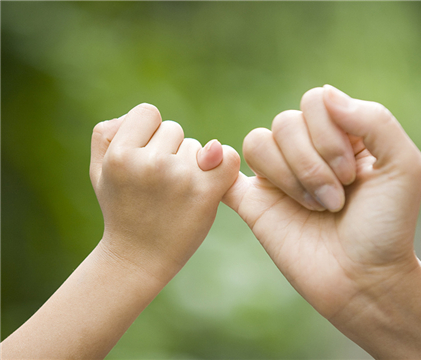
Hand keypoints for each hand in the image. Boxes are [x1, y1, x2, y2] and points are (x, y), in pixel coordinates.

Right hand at [90, 103, 239, 281]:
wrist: (138, 258)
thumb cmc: (121, 208)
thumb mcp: (99, 169)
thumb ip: (108, 131)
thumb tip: (153, 117)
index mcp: (120, 155)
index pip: (147, 112)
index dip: (148, 133)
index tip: (144, 156)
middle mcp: (150, 164)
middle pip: (174, 129)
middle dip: (169, 150)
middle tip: (157, 182)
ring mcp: (180, 178)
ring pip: (198, 146)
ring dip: (191, 164)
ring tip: (174, 194)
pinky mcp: (205, 193)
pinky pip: (228, 158)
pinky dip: (224, 165)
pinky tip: (211, 181)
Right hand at [223, 85, 420, 319]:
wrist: (364, 280)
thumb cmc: (387, 226)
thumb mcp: (404, 166)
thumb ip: (374, 121)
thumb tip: (325, 95)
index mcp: (340, 135)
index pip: (315, 102)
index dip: (329, 134)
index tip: (352, 176)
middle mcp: (306, 150)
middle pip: (285, 122)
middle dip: (313, 163)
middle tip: (337, 199)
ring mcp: (278, 175)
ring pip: (258, 142)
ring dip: (289, 176)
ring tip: (315, 207)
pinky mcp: (254, 201)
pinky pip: (225, 170)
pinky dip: (221, 166)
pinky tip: (244, 179)